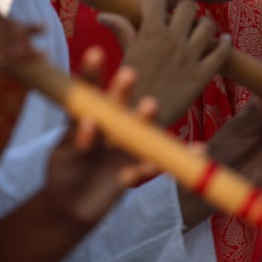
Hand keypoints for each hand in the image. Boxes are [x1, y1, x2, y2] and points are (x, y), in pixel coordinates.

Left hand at [44, 47, 159, 226]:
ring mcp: (124, 147)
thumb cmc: (64, 173)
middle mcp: (110, 126)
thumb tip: (89, 121)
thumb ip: (77, 140)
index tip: (95, 53)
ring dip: (146, 118)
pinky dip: (172, 159)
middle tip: (128, 74)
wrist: (72, 207)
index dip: (91, 72)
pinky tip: (197, 150)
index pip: (89, 91)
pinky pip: (154, 165)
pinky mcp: (135, 170)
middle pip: (118, 104)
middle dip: (122, 90)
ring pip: (138, 129)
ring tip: (151, 107)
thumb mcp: (64, 155)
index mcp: (89, 116)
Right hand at [97, 0, 231, 126]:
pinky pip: (222, 52)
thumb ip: (122, 30)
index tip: (156, 9)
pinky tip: (223, 40)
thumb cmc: (129, 85)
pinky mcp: (202, 75)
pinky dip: (225, 43)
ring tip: (198, 31)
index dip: (156, 0)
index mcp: (150, 32)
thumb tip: (103, 15)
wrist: (138, 118)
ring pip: (208, 25)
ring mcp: (190, 57)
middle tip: (179, 20)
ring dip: (204, 25)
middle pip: (188, 5)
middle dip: (183, 9)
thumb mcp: (126, 55)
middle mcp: (172, 40)